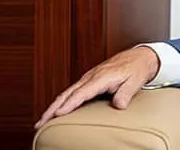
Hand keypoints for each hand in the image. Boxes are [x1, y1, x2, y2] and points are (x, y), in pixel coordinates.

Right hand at [34, 46, 159, 128]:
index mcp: (101, 77)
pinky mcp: (88, 80)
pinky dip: (61, 101)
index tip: (58, 114)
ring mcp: (88, 78)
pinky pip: (71, 92)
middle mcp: (91, 76)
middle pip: (68, 93)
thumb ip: (126, 93)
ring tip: (41, 121)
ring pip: (66, 93)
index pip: (82, 92)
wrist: (138, 57)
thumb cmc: (136, 69)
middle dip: (52, 108)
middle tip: (40, 122)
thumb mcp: (135, 81)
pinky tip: (56, 110)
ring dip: (53, 106)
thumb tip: (119, 105)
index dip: (70, 104)